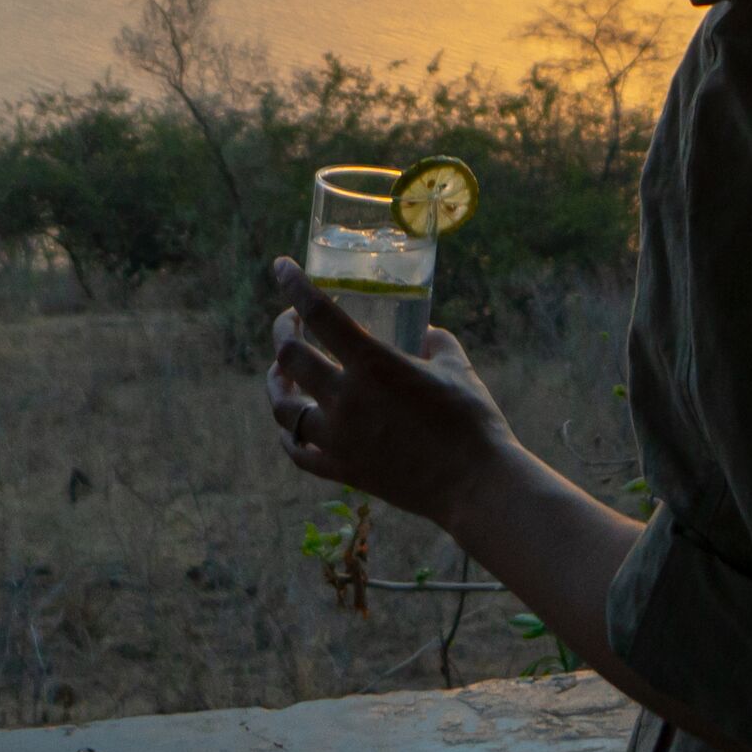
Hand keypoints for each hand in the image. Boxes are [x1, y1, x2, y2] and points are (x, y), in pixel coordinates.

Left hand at [263, 258, 515, 533]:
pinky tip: (292, 424)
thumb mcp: (456, 367)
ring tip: (281, 373)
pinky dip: (289, 433)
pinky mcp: (342, 470)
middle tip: (290, 322)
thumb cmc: (472, 420)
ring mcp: (339, 438)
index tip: (281, 267)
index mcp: (372, 363)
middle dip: (283, 331)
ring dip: (276, 382)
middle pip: (289, 357)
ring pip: (282, 406)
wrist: (475, 484)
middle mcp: (345, 398)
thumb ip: (436, 342)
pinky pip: (297, 451)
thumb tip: (426, 334)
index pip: (319, 313)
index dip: (294, 285)